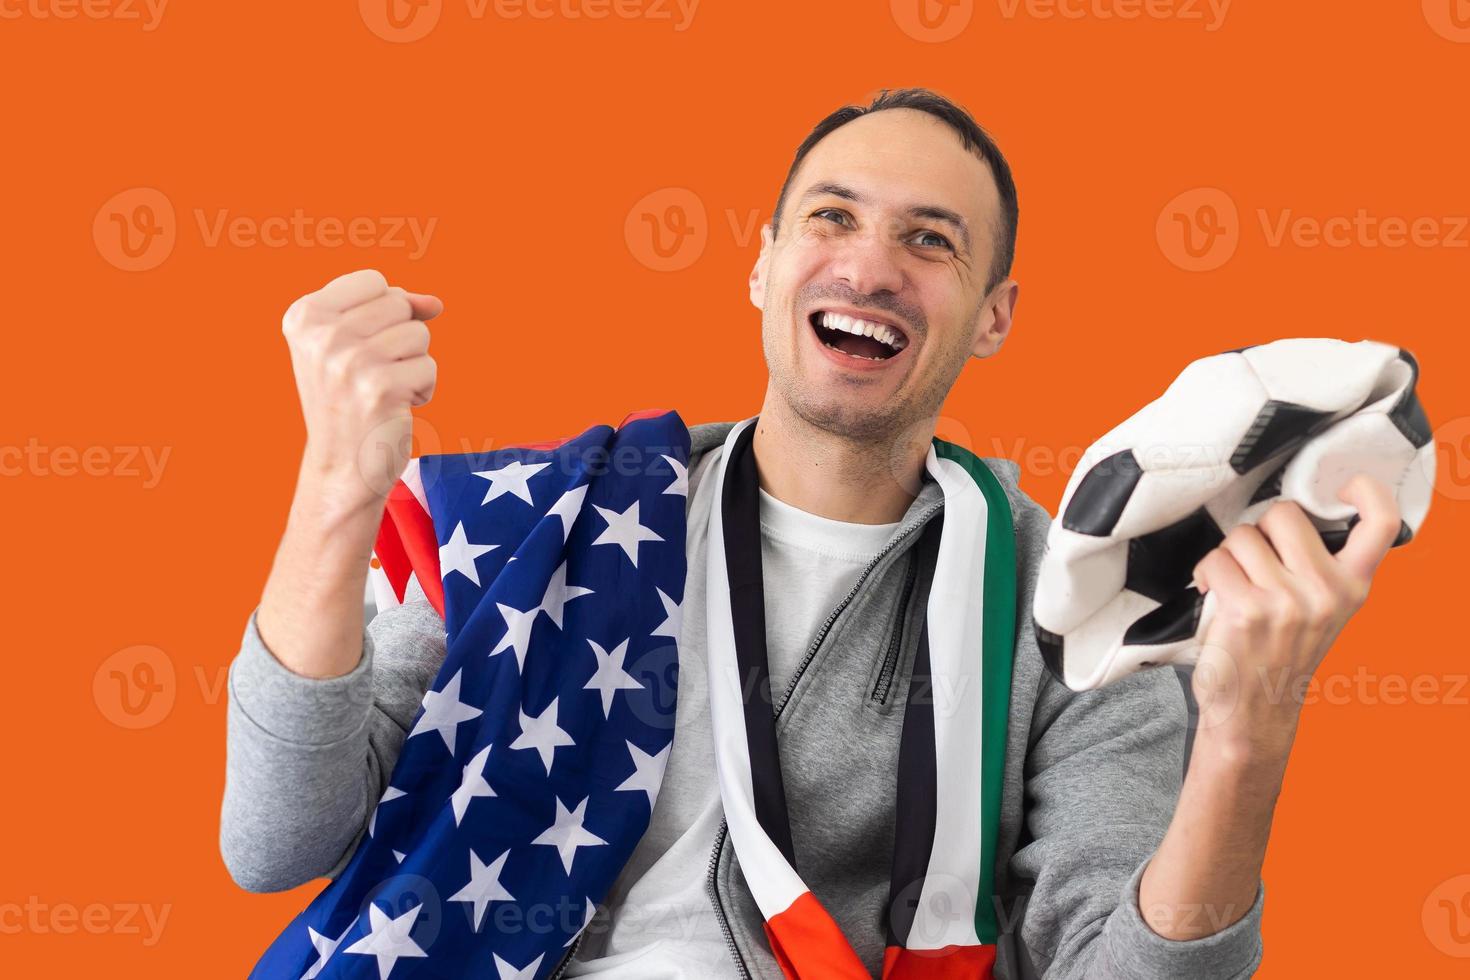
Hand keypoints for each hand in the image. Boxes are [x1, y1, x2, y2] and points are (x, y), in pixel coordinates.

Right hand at [281, 269, 442, 508]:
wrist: (341, 466)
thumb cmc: (350, 399)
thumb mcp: (354, 343)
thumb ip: (392, 309)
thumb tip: (435, 303)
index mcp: (305, 315)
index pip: (374, 281)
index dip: (384, 311)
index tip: (361, 345)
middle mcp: (322, 335)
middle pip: (399, 304)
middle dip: (400, 339)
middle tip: (371, 374)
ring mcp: (349, 361)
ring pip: (419, 333)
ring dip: (412, 364)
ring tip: (382, 390)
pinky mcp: (380, 388)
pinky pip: (429, 367)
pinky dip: (422, 389)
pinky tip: (394, 408)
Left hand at [1189, 473, 1402, 756]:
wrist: (1255, 713)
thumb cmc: (1281, 654)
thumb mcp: (1323, 610)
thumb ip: (1322, 566)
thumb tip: (1292, 512)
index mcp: (1354, 586)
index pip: (1382, 523)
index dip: (1365, 490)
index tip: (1341, 486)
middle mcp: (1327, 591)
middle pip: (1283, 513)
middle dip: (1258, 530)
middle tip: (1255, 562)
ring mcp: (1287, 601)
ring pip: (1242, 535)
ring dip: (1229, 555)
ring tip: (1234, 585)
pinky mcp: (1247, 609)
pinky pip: (1215, 560)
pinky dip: (1206, 572)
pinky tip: (1213, 593)